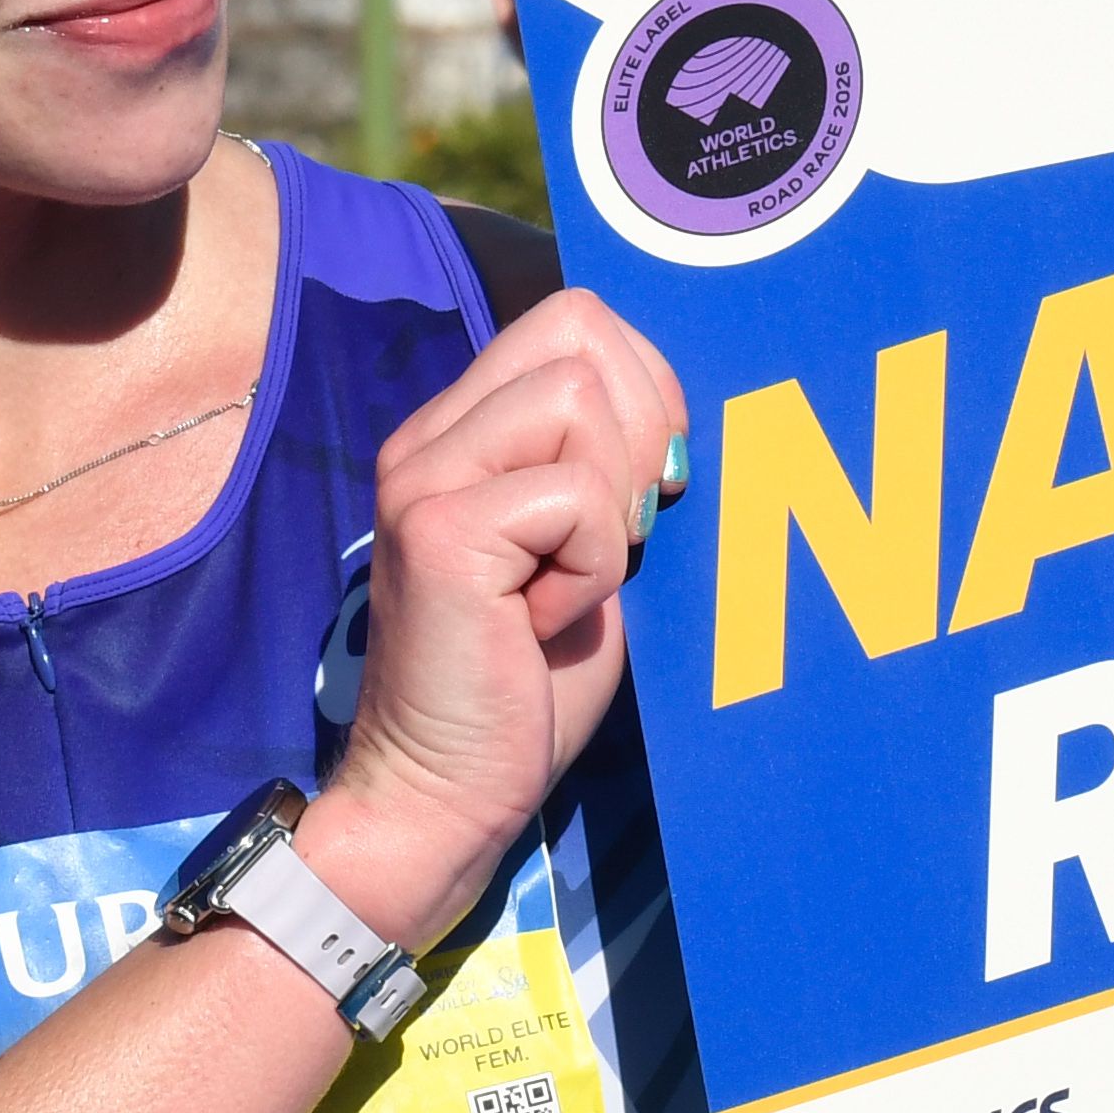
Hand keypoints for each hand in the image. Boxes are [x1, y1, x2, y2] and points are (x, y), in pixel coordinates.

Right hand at [306, 288, 685, 941]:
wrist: (448, 792)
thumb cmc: (532, 681)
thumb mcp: (588, 547)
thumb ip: (613, 466)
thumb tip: (689, 413)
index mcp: (463, 429)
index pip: (576, 319)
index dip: (646, 385)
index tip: (647, 486)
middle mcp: (430, 437)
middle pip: (581, 333)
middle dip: (642, 429)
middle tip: (615, 535)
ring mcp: (424, 477)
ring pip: (579, 402)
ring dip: (612, 504)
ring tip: (567, 580)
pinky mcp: (438, 532)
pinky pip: (575, 498)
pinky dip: (593, 569)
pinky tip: (543, 622)